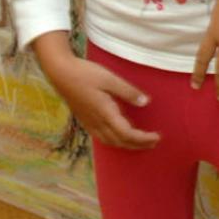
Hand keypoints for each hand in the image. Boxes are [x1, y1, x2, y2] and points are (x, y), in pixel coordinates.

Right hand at [35, 35, 157, 149]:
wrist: (61, 74)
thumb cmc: (85, 74)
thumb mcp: (110, 79)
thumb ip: (128, 92)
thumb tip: (145, 102)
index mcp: (105, 113)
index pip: (127, 134)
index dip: (143, 139)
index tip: (157, 137)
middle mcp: (97, 123)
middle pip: (120, 141)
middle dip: (138, 145)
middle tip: (154, 143)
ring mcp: (90, 123)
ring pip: (111, 141)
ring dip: (127, 144)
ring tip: (141, 142)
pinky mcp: (85, 120)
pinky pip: (102, 138)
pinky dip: (115, 140)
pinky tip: (119, 135)